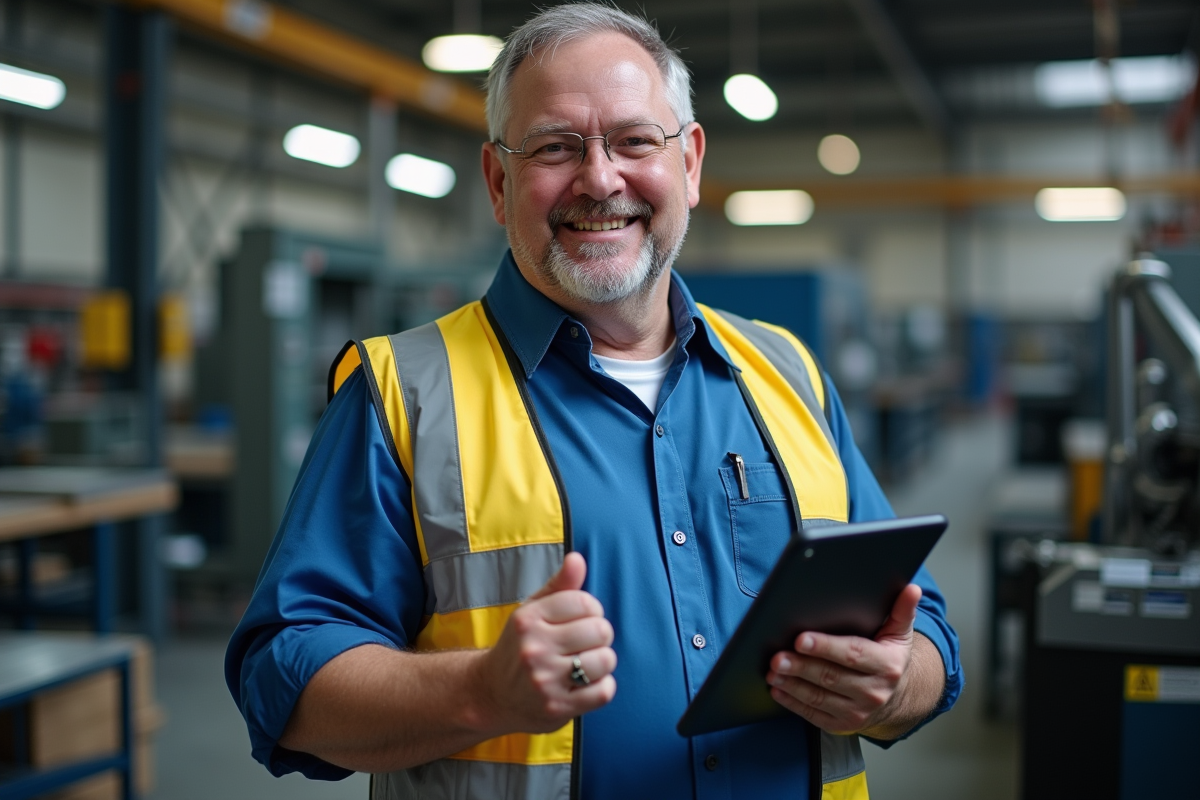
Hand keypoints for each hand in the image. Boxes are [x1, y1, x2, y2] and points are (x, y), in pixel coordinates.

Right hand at [476, 552, 616, 734]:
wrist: (491, 693)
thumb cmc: (519, 646)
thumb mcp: (533, 611)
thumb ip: (559, 585)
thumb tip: (577, 559)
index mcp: (528, 618)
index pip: (584, 602)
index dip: (592, 610)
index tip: (583, 619)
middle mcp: (533, 648)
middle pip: (600, 630)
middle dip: (600, 635)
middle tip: (586, 643)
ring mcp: (544, 680)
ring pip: (605, 660)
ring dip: (603, 661)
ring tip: (587, 663)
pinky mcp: (556, 707)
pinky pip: (603, 691)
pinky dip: (603, 686)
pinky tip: (587, 684)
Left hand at [765, 583, 928, 737]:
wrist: (896, 697)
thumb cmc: (889, 658)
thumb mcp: (899, 633)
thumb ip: (902, 610)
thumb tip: (911, 589)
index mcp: (887, 665)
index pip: (853, 654)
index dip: (825, 647)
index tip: (801, 639)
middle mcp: (874, 691)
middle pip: (831, 677)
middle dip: (801, 666)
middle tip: (777, 657)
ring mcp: (858, 711)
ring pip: (819, 697)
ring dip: (793, 685)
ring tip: (773, 672)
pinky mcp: (843, 724)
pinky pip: (814, 714)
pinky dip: (793, 703)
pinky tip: (778, 690)